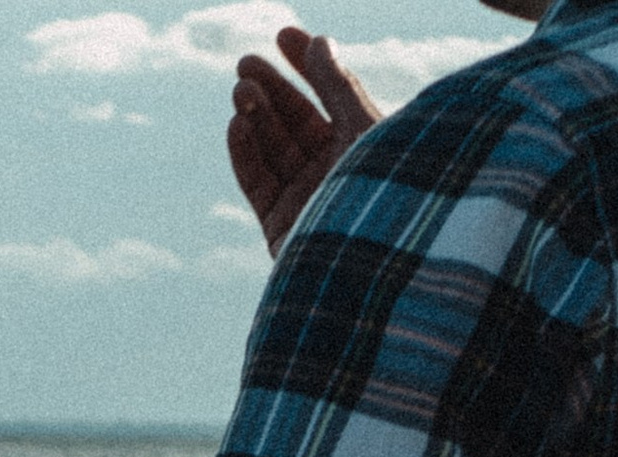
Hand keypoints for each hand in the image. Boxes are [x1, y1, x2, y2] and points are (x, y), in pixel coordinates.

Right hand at [228, 27, 385, 253]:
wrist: (370, 261)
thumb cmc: (382, 192)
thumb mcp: (362, 128)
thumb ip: (338, 86)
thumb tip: (319, 41)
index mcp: (360, 146)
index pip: (327, 97)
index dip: (305, 65)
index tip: (283, 34)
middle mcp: (332, 173)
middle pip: (293, 122)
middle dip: (270, 90)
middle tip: (246, 62)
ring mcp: (304, 201)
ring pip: (272, 149)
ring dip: (254, 117)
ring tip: (241, 89)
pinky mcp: (279, 229)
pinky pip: (257, 184)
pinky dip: (244, 154)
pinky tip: (235, 124)